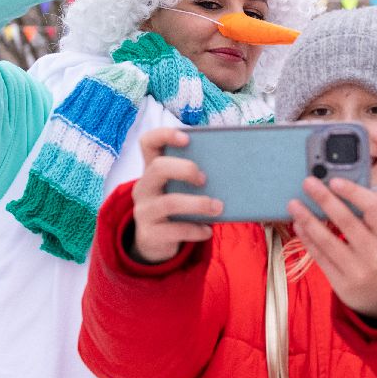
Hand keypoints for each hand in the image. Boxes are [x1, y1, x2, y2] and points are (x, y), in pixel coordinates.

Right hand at [128, 127, 222, 263]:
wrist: (154, 242)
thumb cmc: (175, 207)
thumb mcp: (178, 188)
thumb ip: (192, 176)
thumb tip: (232, 164)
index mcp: (151, 170)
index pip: (148, 142)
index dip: (164, 135)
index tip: (187, 138)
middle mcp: (144, 187)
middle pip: (158, 168)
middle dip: (186, 169)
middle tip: (205, 179)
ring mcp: (144, 211)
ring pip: (170, 202)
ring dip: (199, 204)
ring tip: (218, 207)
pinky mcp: (149, 234)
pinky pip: (175, 230)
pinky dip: (196, 229)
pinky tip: (207, 231)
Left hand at [287, 177, 376, 321]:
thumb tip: (367, 187)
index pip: (374, 209)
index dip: (354, 193)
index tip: (335, 181)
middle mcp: (375, 254)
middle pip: (347, 222)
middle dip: (325, 200)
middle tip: (307, 183)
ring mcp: (358, 271)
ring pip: (328, 241)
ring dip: (308, 220)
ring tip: (293, 204)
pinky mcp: (341, 283)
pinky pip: (320, 258)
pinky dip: (307, 240)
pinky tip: (298, 226)